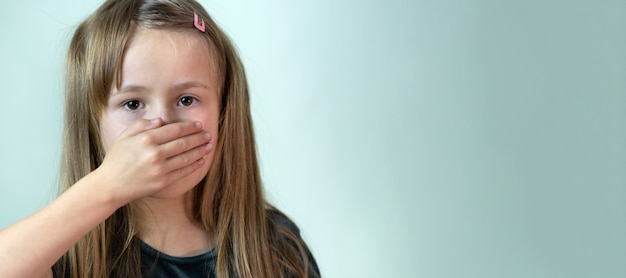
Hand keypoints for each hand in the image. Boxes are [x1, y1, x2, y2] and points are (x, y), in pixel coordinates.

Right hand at [95, 118, 211, 205]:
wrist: (110, 185)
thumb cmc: (116, 159)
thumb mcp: (124, 137)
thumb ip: (142, 125)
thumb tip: (161, 120)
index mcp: (146, 139)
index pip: (174, 130)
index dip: (189, 127)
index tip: (198, 125)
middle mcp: (154, 153)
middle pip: (183, 143)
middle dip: (198, 138)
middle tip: (208, 134)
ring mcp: (160, 169)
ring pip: (186, 157)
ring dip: (200, 150)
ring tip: (209, 145)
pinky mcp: (163, 182)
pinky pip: (183, 172)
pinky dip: (194, 165)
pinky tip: (201, 160)